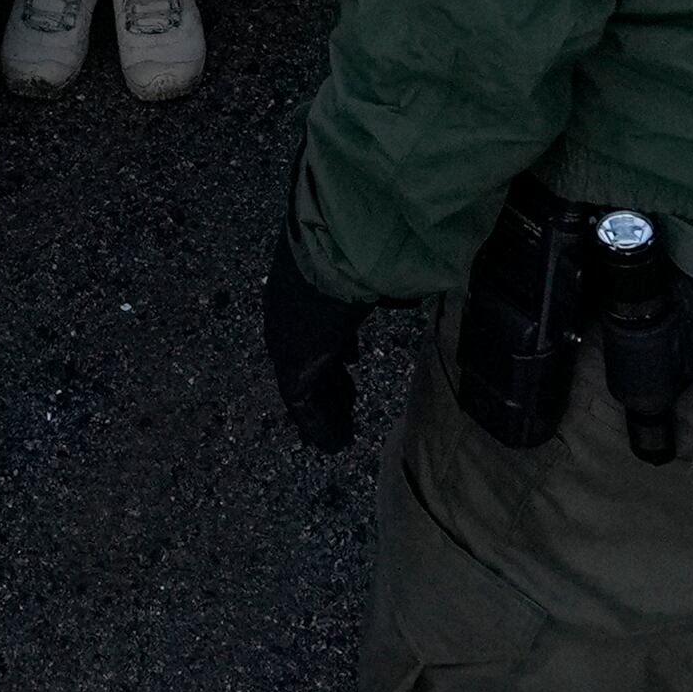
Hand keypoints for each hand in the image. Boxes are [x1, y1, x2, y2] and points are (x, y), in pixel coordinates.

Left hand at [264, 236, 372, 452]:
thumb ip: (376, 277)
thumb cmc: (351, 248)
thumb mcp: (362, 263)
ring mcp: (288, 344)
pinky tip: (336, 443)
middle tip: (351, 401)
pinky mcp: (293, 368)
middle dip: (332, 382)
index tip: (351, 360)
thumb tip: (405, 275)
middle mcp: (287, 318)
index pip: (318, 327)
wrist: (326, 257)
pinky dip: (320, 425)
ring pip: (308, 386)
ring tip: (347, 427)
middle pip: (312, 360)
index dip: (336, 346)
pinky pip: (304, 405)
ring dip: (330, 406)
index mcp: (300, 289)